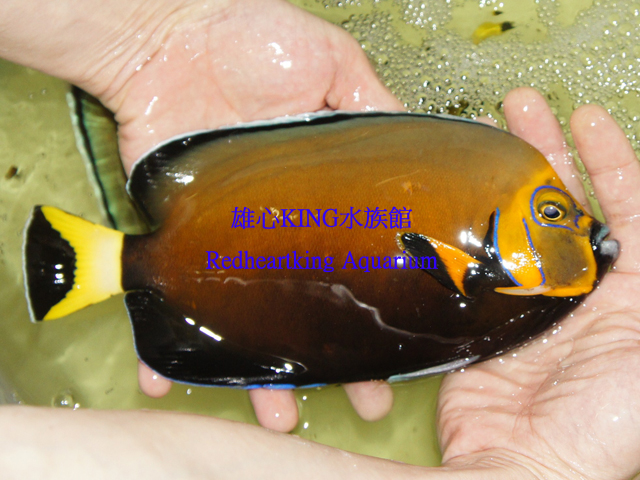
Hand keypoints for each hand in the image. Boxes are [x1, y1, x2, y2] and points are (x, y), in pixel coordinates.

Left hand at [86, 0, 400, 430]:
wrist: (173, 35)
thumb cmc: (252, 39)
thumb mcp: (332, 63)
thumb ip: (374, 107)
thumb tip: (416, 138)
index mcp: (323, 190)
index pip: (359, 259)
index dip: (382, 302)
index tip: (401, 343)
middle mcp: (281, 223)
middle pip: (308, 303)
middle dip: (333, 354)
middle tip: (360, 399)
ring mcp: (230, 234)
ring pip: (249, 316)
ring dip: (261, 368)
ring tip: (277, 412)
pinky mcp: (180, 231)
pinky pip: (173, 294)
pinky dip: (164, 337)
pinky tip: (168, 373)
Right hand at [435, 87, 639, 478]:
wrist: (525, 466)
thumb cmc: (602, 424)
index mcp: (628, 294)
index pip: (625, 206)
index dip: (608, 158)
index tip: (587, 117)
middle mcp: (576, 289)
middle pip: (560, 203)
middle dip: (546, 150)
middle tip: (521, 107)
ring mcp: (525, 299)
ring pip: (512, 222)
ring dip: (499, 179)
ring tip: (482, 136)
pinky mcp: (482, 313)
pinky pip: (472, 260)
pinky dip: (463, 228)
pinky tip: (451, 200)